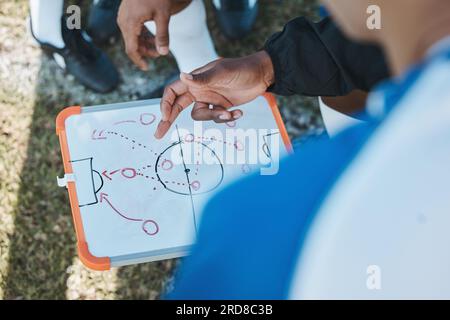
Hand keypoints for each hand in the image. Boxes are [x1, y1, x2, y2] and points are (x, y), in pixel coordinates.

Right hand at [117, 0, 190, 69]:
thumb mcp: (163, 16)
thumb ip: (163, 35)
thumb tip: (164, 53)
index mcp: (130, 24)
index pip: (132, 49)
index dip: (139, 60)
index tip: (147, 68)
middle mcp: (123, 21)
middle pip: (132, 44)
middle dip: (145, 52)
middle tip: (160, 54)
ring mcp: (123, 17)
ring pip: (131, 37)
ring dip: (144, 44)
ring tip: (158, 45)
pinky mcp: (126, 14)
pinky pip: (131, 30)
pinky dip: (141, 35)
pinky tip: (153, 37)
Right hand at [155, 51, 274, 138]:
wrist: (262, 75)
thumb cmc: (242, 69)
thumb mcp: (222, 73)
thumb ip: (202, 78)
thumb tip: (183, 75)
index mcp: (195, 80)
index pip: (173, 92)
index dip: (166, 104)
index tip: (165, 117)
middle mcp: (199, 90)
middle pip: (178, 107)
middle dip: (168, 120)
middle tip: (158, 135)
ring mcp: (210, 100)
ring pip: (202, 117)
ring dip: (215, 118)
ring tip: (229, 114)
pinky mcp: (222, 107)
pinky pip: (217, 119)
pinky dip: (227, 118)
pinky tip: (239, 113)